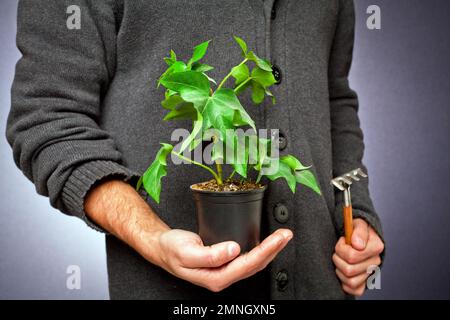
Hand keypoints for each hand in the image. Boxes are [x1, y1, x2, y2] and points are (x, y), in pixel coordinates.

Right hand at [85, 180, 291, 291]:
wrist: (163, 248)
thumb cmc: (172, 249)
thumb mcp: (186, 251)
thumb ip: (209, 255)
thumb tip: (232, 249)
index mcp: (215, 277)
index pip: (247, 264)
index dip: (265, 251)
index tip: (278, 238)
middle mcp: (222, 277)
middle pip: (255, 265)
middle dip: (273, 250)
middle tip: (286, 234)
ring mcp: (224, 271)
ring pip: (253, 264)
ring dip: (270, 250)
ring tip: (282, 237)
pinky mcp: (225, 263)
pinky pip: (247, 259)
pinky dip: (260, 250)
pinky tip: (266, 242)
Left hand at [333, 218, 383, 296]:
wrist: (357, 238)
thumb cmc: (356, 230)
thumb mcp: (357, 223)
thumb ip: (358, 231)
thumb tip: (357, 244)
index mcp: (376, 247)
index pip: (351, 256)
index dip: (341, 248)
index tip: (343, 240)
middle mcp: (376, 262)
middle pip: (349, 269)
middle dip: (338, 259)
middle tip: (339, 251)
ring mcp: (370, 273)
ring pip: (350, 281)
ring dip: (340, 270)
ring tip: (340, 260)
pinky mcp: (364, 283)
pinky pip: (353, 290)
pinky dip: (344, 283)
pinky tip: (343, 271)